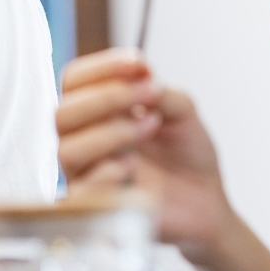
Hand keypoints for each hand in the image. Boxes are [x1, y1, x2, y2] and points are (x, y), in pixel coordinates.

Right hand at [57, 49, 231, 260]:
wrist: (207, 200)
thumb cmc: (187, 153)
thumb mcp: (181, 110)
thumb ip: (157, 90)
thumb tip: (139, 72)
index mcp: (93, 110)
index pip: (72, 81)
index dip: (100, 68)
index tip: (138, 63)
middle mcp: (80, 139)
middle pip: (63, 113)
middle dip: (108, 98)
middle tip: (150, 96)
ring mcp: (83, 174)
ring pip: (67, 150)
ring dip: (110, 134)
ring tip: (149, 128)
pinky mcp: (94, 207)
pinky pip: (80, 190)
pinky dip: (107, 172)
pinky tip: (133, 167)